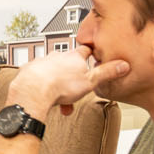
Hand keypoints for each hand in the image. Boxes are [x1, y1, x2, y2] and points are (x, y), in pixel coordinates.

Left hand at [7, 50, 129, 117]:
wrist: (32, 91)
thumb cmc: (61, 86)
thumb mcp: (90, 81)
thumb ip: (107, 73)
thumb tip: (123, 65)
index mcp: (73, 57)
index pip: (86, 50)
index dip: (91, 54)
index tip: (93, 56)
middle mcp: (57, 56)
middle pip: (69, 66)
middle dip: (73, 81)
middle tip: (74, 95)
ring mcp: (42, 62)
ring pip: (54, 74)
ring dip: (59, 87)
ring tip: (60, 103)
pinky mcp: (29, 70)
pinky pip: (39, 78)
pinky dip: (44, 87)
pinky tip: (45, 97)